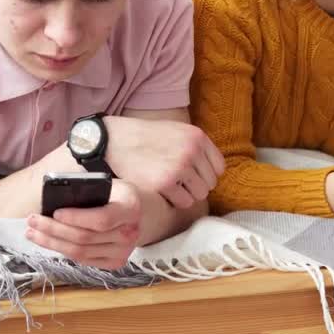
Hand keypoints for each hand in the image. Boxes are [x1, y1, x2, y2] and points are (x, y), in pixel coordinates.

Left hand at [25, 180, 141, 269]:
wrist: (138, 211)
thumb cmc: (116, 194)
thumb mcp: (108, 185)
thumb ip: (89, 190)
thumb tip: (55, 198)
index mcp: (131, 208)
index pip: (101, 219)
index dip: (76, 218)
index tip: (55, 212)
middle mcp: (130, 233)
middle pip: (85, 238)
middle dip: (54, 229)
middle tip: (32, 220)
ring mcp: (124, 251)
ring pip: (80, 252)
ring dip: (52, 243)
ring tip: (33, 232)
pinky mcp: (115, 262)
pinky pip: (83, 260)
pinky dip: (62, 251)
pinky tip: (49, 242)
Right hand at [102, 116, 223, 207]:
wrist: (115, 140)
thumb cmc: (146, 138)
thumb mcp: (177, 131)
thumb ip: (197, 147)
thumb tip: (214, 172)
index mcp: (197, 137)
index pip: (219, 167)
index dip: (205, 174)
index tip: (192, 176)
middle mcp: (192, 150)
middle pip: (210, 183)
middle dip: (195, 185)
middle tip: (178, 183)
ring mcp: (180, 167)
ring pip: (199, 195)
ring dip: (186, 195)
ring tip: (170, 187)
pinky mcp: (165, 183)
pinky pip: (183, 202)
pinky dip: (174, 201)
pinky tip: (162, 191)